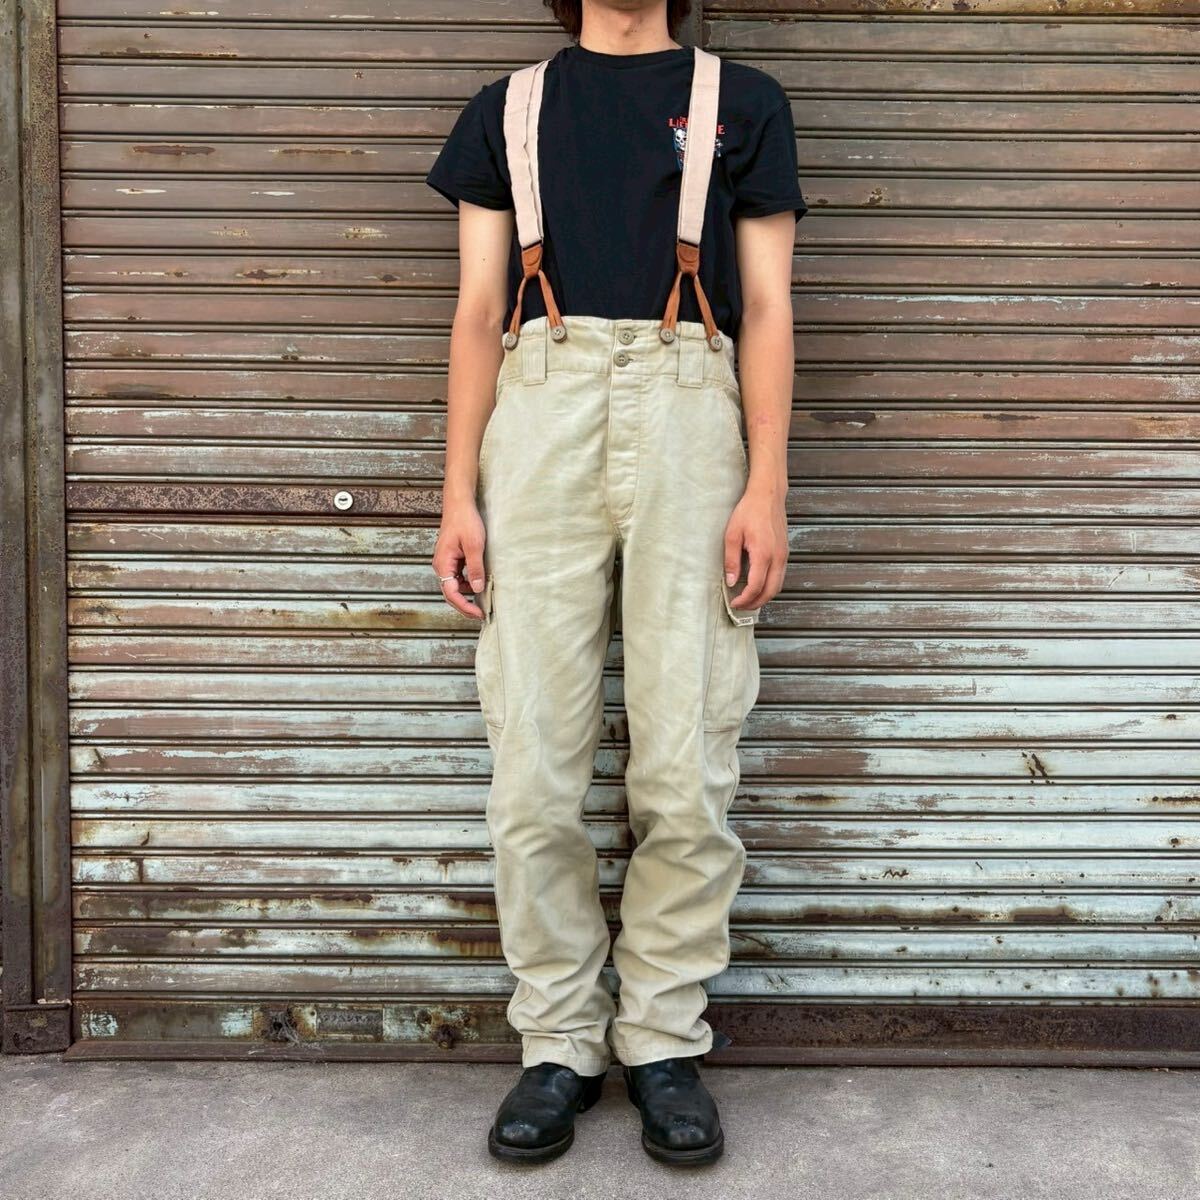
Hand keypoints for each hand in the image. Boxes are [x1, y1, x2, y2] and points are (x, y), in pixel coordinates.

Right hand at [432, 497, 486, 619]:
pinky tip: (479, 583)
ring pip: (454, 585)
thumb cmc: (465, 521)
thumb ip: (475, 568)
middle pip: (451, 593)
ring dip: (467, 594)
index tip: (477, 613)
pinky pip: (458, 576)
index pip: (451, 593)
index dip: (464, 606)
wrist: (459, 504)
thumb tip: (477, 589)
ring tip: (482, 600)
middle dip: (464, 605)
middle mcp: (441, 565)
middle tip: (480, 613)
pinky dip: (468, 583)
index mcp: (443, 563)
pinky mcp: (452, 558)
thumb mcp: (474, 546)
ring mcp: (446, 562)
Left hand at [724, 485, 787, 610]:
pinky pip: (780, 576)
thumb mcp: (732, 535)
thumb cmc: (749, 511)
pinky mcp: (785, 553)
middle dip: (755, 603)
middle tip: (741, 606)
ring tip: (748, 599)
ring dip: (764, 596)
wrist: (768, 495)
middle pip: (770, 592)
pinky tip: (758, 585)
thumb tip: (731, 581)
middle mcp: (777, 558)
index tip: (734, 602)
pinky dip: (770, 586)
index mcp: (763, 554)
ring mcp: (784, 556)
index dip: (744, 599)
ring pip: (778, 586)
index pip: (755, 587)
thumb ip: (731, 560)